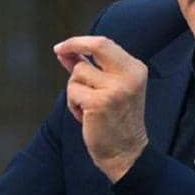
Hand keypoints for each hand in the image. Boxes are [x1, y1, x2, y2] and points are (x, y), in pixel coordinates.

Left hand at [54, 36, 148, 181]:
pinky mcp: (100, 102)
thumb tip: (67, 52)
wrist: (126, 153)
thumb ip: (91, 68)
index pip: (105, 43)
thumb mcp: (110, 88)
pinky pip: (73, 92)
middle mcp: (129, 75)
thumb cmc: (115, 121)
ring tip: (87, 107)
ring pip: (78, 73)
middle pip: (97, 45)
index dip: (81, 41)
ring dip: (75, 90)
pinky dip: (73, 104)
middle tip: (58, 50)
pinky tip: (85, 116)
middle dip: (73, 44)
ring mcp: (115, 88)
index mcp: (135, 69)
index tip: (64, 46)